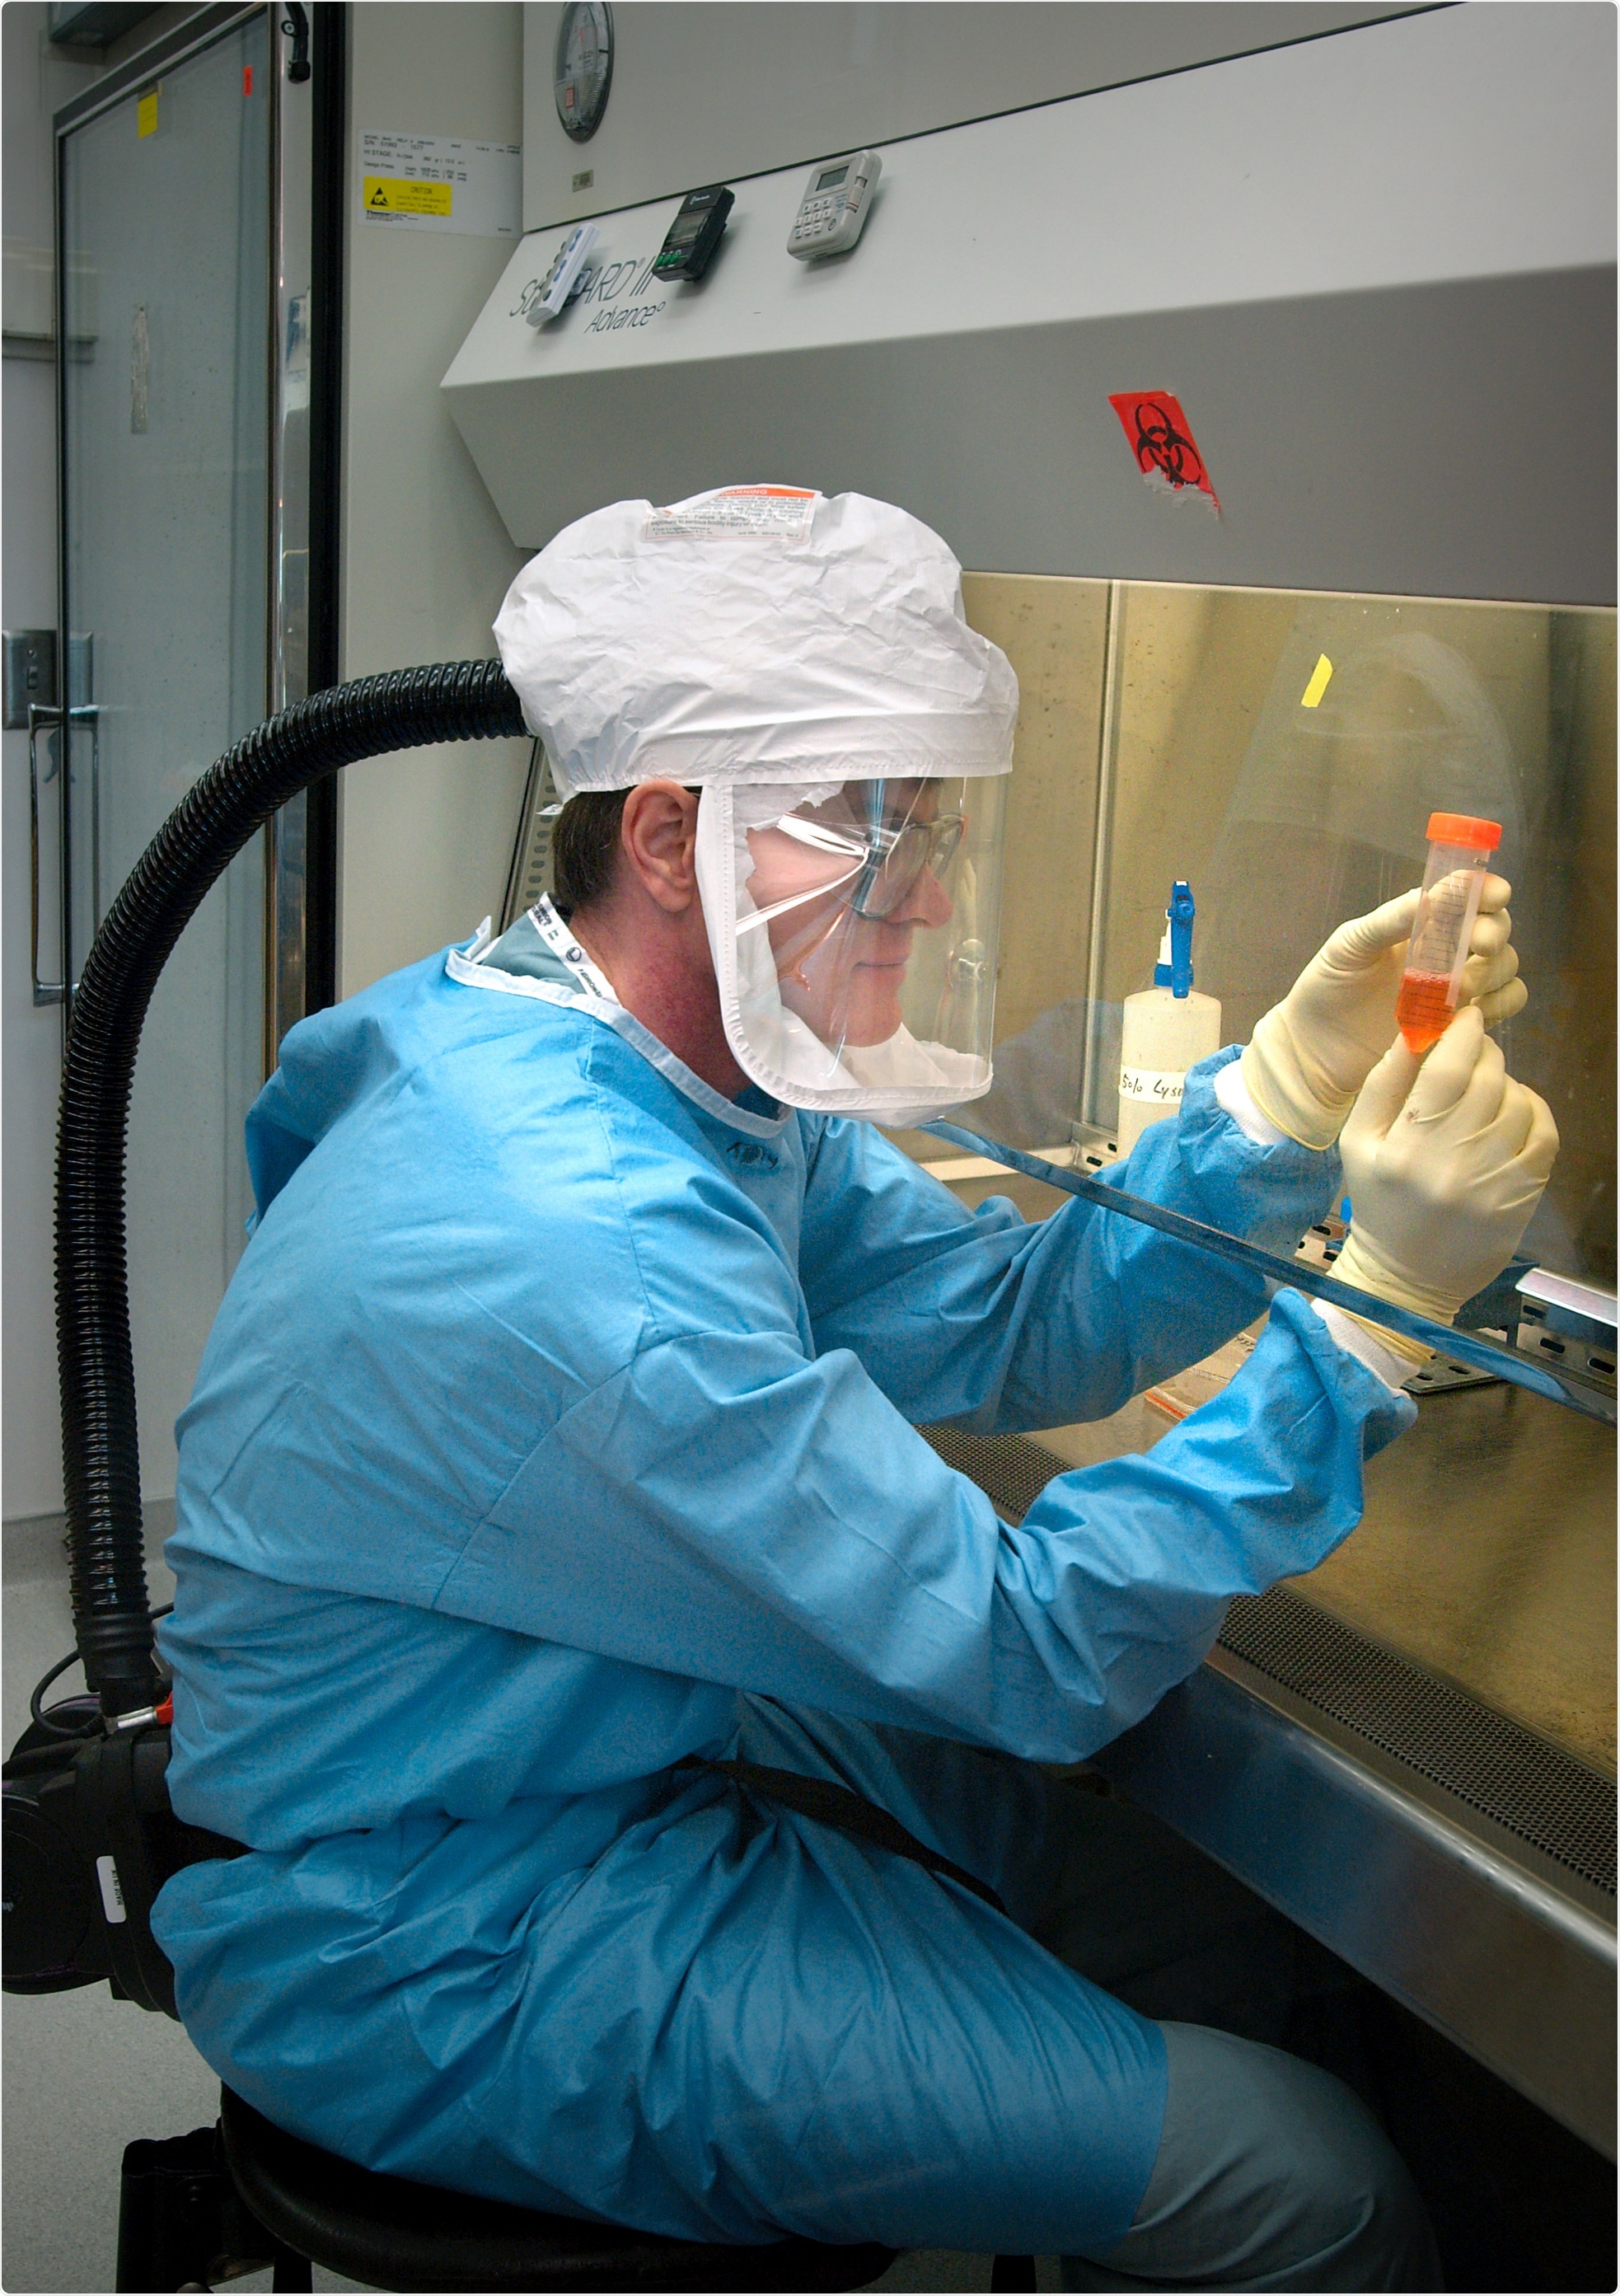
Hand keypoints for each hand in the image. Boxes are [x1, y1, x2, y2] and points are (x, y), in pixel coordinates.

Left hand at [1241, 876, 1524, 1148]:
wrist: (1313, 1049)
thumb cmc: (1326, 988)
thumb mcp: (1351, 945)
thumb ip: (1391, 919)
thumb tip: (1432, 893)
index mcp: (1420, 923)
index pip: (1467, 896)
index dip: (1486, 890)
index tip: (1495, 894)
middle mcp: (1445, 951)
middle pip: (1495, 929)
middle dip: (1494, 931)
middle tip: (1478, 944)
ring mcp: (1456, 988)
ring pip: (1505, 966)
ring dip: (1495, 970)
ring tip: (1461, 987)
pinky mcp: (1460, 1023)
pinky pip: (1503, 1005)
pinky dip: (1502, 1003)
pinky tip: (1473, 1010)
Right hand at [1332, 1005, 1557, 1342]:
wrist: (1406, 1277)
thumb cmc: (1378, 1203)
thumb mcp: (1358, 1143)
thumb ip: (1383, 1085)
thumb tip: (1413, 1032)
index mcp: (1404, 1146)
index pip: (1445, 1071)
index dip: (1462, 1034)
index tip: (1466, 1017)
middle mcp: (1451, 1163)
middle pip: (1487, 1081)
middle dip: (1485, 1054)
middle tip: (1475, 1050)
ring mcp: (1492, 1183)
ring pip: (1518, 1103)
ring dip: (1508, 1083)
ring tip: (1490, 1088)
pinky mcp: (1520, 1198)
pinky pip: (1543, 1136)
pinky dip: (1535, 1111)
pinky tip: (1517, 1111)